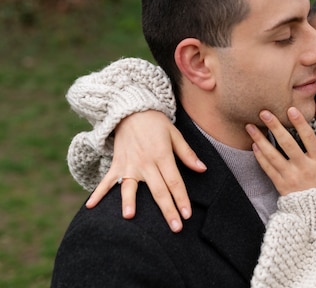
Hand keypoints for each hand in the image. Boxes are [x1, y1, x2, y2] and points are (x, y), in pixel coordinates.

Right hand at [85, 110, 206, 231]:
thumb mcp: (175, 135)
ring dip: (129, 201)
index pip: (174, 182)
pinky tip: (91, 206)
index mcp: (162, 155)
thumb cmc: (156, 123)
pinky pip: (107, 180)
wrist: (131, 110)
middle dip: (167, 210)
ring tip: (129, 216)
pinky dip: (98, 193)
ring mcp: (129, 164)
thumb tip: (202, 169)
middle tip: (175, 228)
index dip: (181, 199)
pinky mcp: (117, 164)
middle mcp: (146, 162)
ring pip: (130, 187)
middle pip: (158, 189)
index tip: (187, 215)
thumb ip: (187, 154)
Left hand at [246, 107, 315, 195]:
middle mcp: (304, 167)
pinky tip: (254, 145)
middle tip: (264, 112)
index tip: (291, 110)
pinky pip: (268, 168)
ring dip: (260, 139)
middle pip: (287, 143)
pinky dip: (260, 156)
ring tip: (250, 127)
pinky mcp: (281, 185)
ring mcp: (291, 177)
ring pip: (273, 155)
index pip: (309, 138)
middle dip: (274, 126)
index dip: (299, 123)